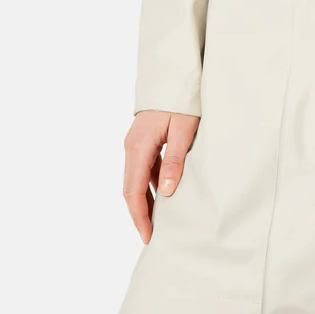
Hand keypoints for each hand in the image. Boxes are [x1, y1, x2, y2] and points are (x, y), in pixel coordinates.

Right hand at [123, 110, 199, 243]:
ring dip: (145, 202)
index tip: (148, 236)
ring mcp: (135, 144)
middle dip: (139, 214)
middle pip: (130, 189)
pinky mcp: (143, 142)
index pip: (133, 190)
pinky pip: (142, 170)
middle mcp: (132, 147)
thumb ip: (174, 160)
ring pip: (136, 180)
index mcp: (139, 146)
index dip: (139, 216)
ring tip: (158, 223)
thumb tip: (165, 192)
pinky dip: (149, 187)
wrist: (172, 77)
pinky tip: (163, 197)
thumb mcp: (183, 130)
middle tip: (152, 236)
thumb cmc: (181, 101)